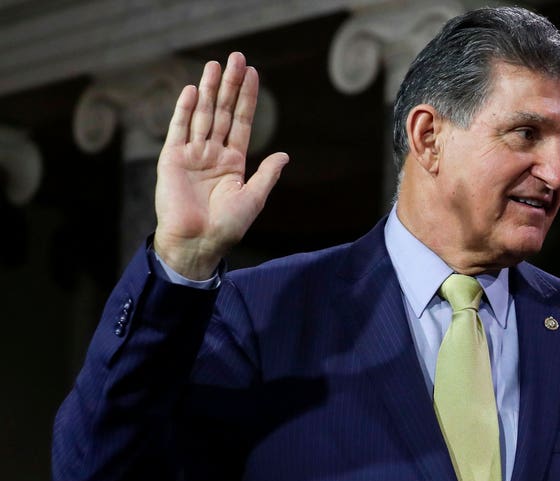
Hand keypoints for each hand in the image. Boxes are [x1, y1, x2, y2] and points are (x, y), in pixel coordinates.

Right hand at [154, 52, 287, 279]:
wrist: (197, 242)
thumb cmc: (227, 226)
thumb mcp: (253, 198)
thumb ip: (266, 174)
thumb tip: (285, 155)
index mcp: (233, 162)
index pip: (241, 122)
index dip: (246, 98)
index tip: (253, 74)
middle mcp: (212, 154)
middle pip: (221, 112)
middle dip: (228, 85)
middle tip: (235, 58)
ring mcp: (192, 154)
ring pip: (201, 115)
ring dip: (207, 90)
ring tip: (214, 64)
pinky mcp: (172, 159)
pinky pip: (178, 129)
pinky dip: (183, 110)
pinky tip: (191, 91)